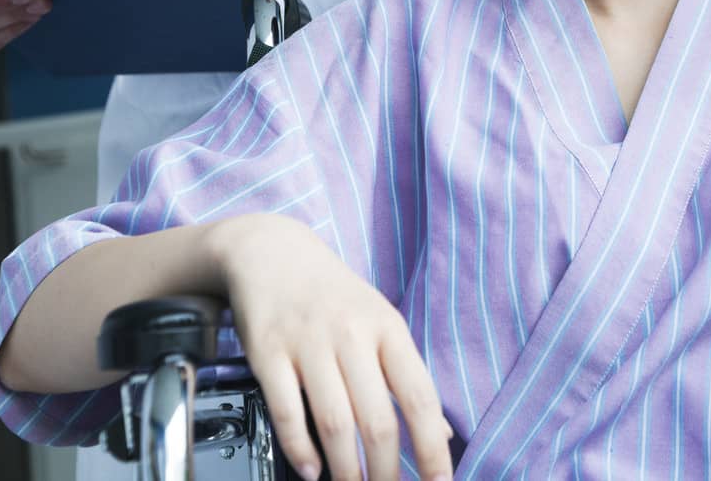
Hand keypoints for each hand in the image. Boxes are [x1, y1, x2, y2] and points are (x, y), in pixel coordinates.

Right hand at [212, 214, 452, 480]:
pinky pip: (286, 411)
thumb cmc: (332, 294)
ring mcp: (308, 343)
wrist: (270, 251)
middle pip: (376, 420)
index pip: (420, 397)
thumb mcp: (379, 319)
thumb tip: (442, 434)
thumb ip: (406, 375)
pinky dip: (300, 449)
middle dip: (386, 472)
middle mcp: (351, 334)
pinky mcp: (268, 352)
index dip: (433, 448)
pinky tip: (310, 469)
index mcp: (387, 328)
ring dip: (346, 470)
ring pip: (334, 423)